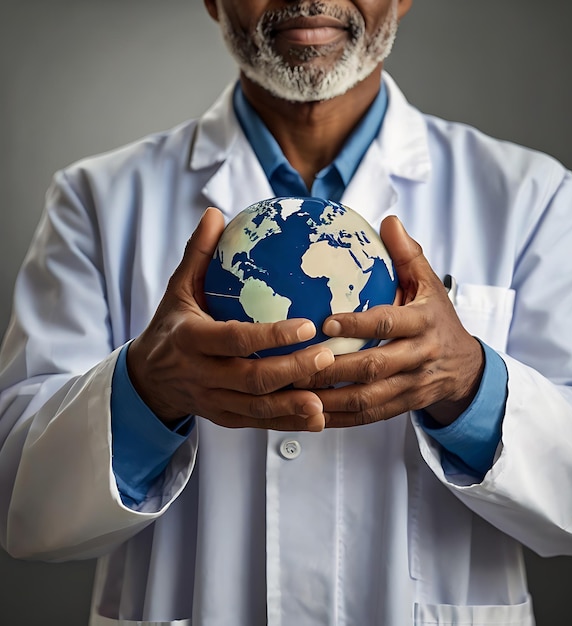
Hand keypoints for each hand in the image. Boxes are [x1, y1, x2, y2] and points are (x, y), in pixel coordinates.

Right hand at [127, 208, 334, 431]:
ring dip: (293, 403)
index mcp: (190, 339)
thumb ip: (196, 254)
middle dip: (292, 370)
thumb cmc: (169, 327)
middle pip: (252, 378)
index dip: (271, 336)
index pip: (235, 339)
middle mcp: (201, 374)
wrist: (146, 379)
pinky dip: (287, 422)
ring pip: (257, 408)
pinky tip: (317, 417)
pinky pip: (258, 423)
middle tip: (329, 355)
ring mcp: (212, 401)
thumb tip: (216, 214)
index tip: (307, 325)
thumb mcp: (177, 290)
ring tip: (328, 395)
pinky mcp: (223, 418)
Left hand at [295, 215, 483, 427]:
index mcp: (423, 323)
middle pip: (373, 366)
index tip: (326, 322)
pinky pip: (368, 417)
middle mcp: (418, 357)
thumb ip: (408, 255)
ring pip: (367, 398)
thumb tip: (388, 221)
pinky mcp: (402, 407)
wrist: (466, 368)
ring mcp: (411, 386)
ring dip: (329, 398)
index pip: (388, 323)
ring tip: (294, 392)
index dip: (358, 324)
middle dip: (334, 367)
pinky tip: (310, 414)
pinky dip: (338, 418)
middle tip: (296, 362)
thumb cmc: (439, 320)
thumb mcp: (430, 285)